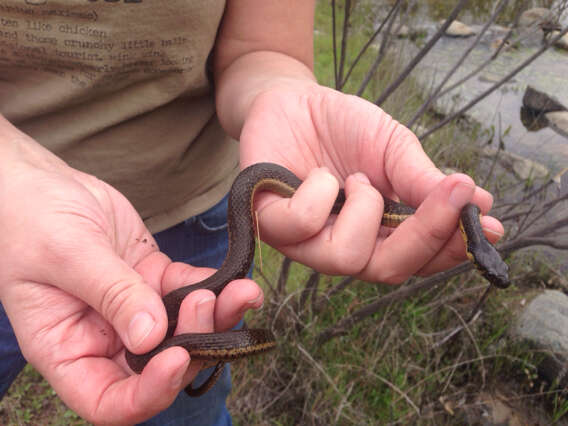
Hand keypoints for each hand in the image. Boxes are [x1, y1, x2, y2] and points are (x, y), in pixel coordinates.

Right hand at [0, 117, 262, 423]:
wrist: (41, 183)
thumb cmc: (30, 219)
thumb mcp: (64, 255)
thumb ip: (110, 293)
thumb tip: (152, 337)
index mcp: (67, 348)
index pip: (109, 400)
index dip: (148, 393)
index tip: (177, 359)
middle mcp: (103, 338)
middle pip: (157, 367)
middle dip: (193, 345)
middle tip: (207, 304)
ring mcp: (133, 308)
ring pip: (182, 329)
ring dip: (215, 316)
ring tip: (241, 292)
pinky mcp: (153, 279)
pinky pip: (188, 289)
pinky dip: (213, 286)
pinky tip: (233, 278)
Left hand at [239, 83, 503, 283]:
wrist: (293, 100)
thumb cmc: (344, 128)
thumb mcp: (393, 147)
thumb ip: (422, 180)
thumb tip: (477, 203)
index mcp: (377, 234)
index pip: (417, 260)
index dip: (451, 249)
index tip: (487, 225)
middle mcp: (343, 246)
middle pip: (388, 271)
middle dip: (425, 235)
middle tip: (451, 196)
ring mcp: (305, 242)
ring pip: (346, 259)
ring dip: (365, 210)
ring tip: (358, 178)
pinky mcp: (270, 224)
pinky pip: (302, 226)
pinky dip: (319, 193)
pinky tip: (319, 175)